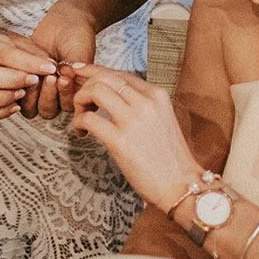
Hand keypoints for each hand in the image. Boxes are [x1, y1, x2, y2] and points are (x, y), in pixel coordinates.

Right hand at [0, 29, 57, 121]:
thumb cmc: (7, 48)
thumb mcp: (21, 43)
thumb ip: (34, 54)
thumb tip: (50, 68)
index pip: (3, 53)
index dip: (27, 63)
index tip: (48, 68)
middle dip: (13, 81)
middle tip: (34, 81)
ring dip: (4, 99)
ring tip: (23, 94)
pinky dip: (0, 112)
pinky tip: (16, 106)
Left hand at [24, 3, 98, 117]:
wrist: (64, 22)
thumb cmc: (77, 36)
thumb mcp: (80, 52)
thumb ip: (75, 68)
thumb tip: (67, 76)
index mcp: (75, 94)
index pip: (68, 106)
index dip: (64, 95)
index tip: (63, 77)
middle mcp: (59, 97)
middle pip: (49, 110)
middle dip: (48, 95)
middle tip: (49, 76)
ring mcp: (42, 91)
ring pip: (33, 108)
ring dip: (34, 95)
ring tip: (36, 75)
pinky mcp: (26, 84)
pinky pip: (20, 96)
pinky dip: (21, 87)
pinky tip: (25, 72)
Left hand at [68, 64, 202, 212]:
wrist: (180, 185)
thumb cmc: (170, 159)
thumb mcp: (161, 120)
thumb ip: (142, 105)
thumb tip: (115, 97)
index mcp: (157, 95)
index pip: (120, 74)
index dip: (96, 72)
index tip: (82, 74)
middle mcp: (146, 102)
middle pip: (105, 77)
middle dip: (85, 84)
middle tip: (79, 99)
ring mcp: (133, 120)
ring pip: (95, 91)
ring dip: (80, 101)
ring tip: (81, 116)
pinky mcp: (121, 141)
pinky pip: (89, 119)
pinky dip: (79, 122)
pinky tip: (82, 132)